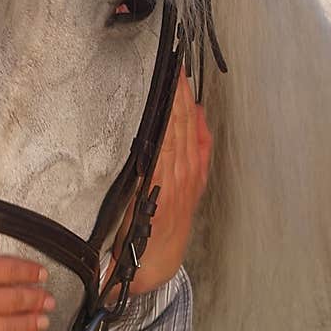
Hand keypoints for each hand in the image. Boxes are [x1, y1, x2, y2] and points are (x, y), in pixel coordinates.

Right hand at [107, 69, 211, 296]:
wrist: (156, 263)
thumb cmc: (138, 233)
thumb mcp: (129, 202)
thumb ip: (138, 173)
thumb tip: (142, 140)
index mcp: (160, 175)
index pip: (166, 128)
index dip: (168, 101)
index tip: (165, 75)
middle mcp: (177, 174)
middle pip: (179, 125)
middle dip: (178, 95)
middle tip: (174, 67)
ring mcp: (189, 179)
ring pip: (189, 133)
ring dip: (186, 105)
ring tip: (182, 79)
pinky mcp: (194, 185)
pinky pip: (200, 151)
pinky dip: (199, 129)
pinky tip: (197, 112)